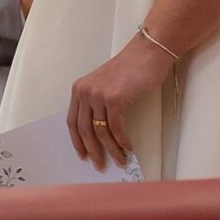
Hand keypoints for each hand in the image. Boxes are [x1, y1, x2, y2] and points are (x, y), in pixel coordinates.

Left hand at [68, 34, 172, 168]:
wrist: (146, 54)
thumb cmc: (130, 70)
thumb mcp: (105, 85)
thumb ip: (98, 103)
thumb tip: (101, 132)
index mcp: (79, 89)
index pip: (72, 121)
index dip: (77, 141)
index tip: (83, 155)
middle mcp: (85, 91)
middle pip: (84, 129)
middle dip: (92, 150)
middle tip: (100, 165)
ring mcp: (98, 94)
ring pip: (100, 131)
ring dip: (111, 149)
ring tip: (120, 160)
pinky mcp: (115, 98)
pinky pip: (116, 128)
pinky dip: (122, 141)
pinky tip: (128, 148)